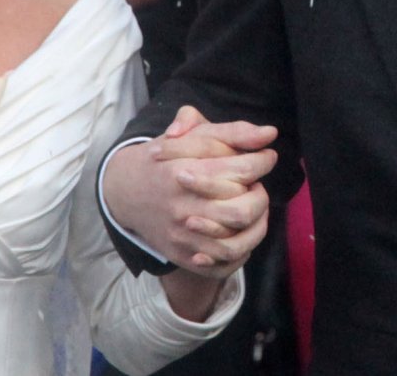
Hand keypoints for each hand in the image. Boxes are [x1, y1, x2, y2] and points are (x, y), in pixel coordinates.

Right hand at [105, 106, 277, 276]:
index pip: (242, 171)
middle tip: (256, 186)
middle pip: (243, 211)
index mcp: (186, 171)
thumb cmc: (167, 156)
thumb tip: (270, 133)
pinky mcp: (180, 255)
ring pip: (236, 245)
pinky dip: (239, 254)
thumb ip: (233, 131)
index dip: (263, 162)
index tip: (266, 157)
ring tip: (252, 210)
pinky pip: (220, 266)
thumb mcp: (194, 134)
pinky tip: (239, 235)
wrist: (126, 189)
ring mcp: (181, 235)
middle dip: (261, 197)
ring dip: (255, 227)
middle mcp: (183, 206)